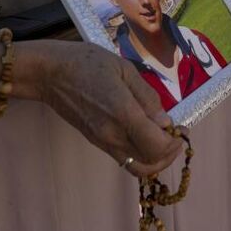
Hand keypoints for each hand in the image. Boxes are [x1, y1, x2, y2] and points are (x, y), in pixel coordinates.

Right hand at [32, 40, 182, 176]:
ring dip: (156, 159)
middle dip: (169, 152)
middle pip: (150, 162)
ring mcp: (102, 141)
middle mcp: (112, 134)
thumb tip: (165, 121)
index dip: (174, 142)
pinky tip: (145, 137)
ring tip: (162, 139)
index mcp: (122, 113)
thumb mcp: (124, 68)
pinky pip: (124, 159)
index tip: (180, 128)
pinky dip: (141, 156)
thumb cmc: (87, 63)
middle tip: (175, 135)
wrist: (50, 73)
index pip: (157, 145)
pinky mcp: (96, 142)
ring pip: (137, 167)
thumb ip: (147, 96)